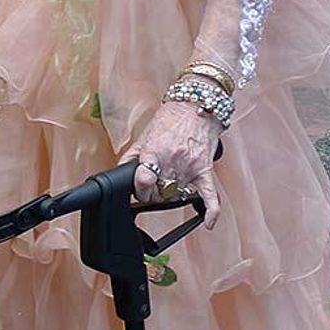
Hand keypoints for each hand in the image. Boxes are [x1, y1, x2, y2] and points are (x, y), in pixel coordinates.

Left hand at [126, 98, 222, 228]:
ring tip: (167, 188)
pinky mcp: (205, 170)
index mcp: (154, 151)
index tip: (139, 192)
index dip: (139, 191)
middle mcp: (173, 161)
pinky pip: (211, 196)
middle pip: (160, 194)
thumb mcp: (144, 136)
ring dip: (171, 197)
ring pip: (178, 197)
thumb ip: (130, 156)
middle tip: (152, 189)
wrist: (195, 106)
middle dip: (153, 195)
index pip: (144, 181)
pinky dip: (211, 212)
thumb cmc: (170, 119)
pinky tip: (208, 223)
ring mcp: (190, 167)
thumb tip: (119, 173)